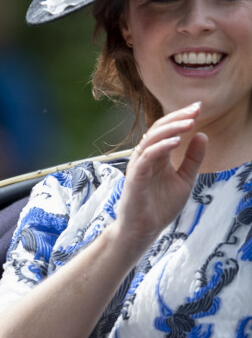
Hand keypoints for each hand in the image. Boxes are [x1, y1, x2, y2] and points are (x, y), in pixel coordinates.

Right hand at [116, 102, 207, 250]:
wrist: (144, 230)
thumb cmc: (160, 206)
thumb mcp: (184, 180)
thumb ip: (192, 159)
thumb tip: (203, 135)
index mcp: (156, 155)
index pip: (166, 130)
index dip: (181, 117)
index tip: (198, 107)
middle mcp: (145, 156)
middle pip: (158, 129)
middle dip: (177, 117)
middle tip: (196, 109)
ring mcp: (139, 165)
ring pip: (151, 139)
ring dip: (170, 129)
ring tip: (189, 123)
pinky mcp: (135, 177)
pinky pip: (147, 157)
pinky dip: (161, 147)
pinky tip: (177, 142)